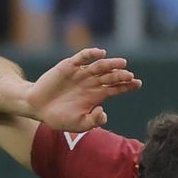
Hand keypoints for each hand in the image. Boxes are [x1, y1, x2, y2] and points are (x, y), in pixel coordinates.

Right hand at [27, 47, 141, 131]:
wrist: (38, 108)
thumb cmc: (60, 117)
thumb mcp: (78, 124)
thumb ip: (92, 121)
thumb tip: (104, 112)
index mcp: (96, 96)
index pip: (116, 88)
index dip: (127, 85)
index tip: (138, 83)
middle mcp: (91, 83)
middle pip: (110, 77)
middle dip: (121, 76)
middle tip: (130, 76)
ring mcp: (81, 73)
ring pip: (99, 66)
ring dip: (111, 64)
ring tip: (122, 63)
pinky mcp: (69, 66)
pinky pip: (82, 58)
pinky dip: (91, 54)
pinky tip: (101, 53)